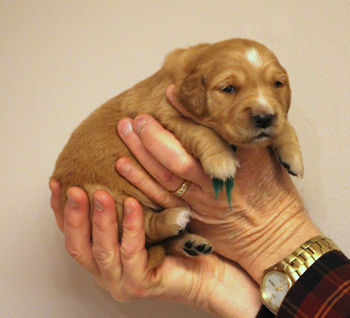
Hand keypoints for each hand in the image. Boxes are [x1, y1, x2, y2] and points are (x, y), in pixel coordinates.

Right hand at [49, 179, 260, 317]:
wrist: (209, 267)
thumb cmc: (176, 238)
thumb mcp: (145, 214)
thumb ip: (125, 199)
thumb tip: (115, 160)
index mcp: (104, 253)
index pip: (74, 232)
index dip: (60, 209)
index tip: (56, 182)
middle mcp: (106, 269)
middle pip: (77, 244)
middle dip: (72, 214)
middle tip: (71, 187)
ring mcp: (121, 280)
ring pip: (100, 250)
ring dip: (97, 220)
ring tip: (97, 193)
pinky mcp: (141, 284)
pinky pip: (132, 253)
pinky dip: (129, 228)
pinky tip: (130, 204)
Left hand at [115, 85, 321, 282]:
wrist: (276, 237)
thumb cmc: (275, 195)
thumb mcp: (268, 158)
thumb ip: (245, 136)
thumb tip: (221, 112)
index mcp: (238, 163)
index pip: (207, 133)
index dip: (186, 112)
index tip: (169, 92)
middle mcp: (215, 183)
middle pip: (177, 156)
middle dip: (153, 134)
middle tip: (137, 116)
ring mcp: (200, 203)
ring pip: (163, 176)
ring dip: (140, 152)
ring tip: (124, 130)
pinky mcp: (191, 218)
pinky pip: (160, 200)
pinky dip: (140, 181)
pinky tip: (123, 164)